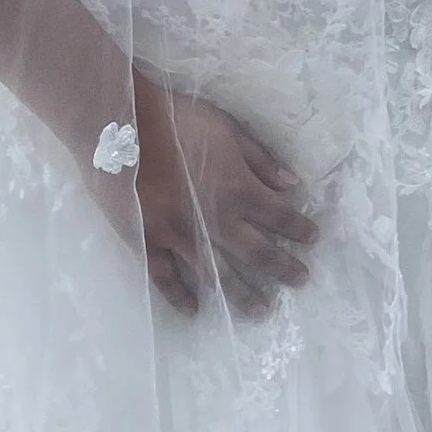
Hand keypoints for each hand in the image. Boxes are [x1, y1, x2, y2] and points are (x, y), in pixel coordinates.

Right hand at [122, 75, 318, 315]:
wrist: (119, 126)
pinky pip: (166, 277)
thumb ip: (260, 159)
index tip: (313, 239)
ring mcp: (180, 236)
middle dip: (283, 268)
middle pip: (258, 253)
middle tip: (300, 281)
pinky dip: (180, 296)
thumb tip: (291, 183)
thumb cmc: (174, 120)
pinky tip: (194, 311)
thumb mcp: (227, 128)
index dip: (299, 229)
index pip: (280, 216)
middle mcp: (215, 220)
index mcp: (238, 189)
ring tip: (260, 310)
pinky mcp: (148, 242)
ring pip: (218, 274)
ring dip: (242, 294)